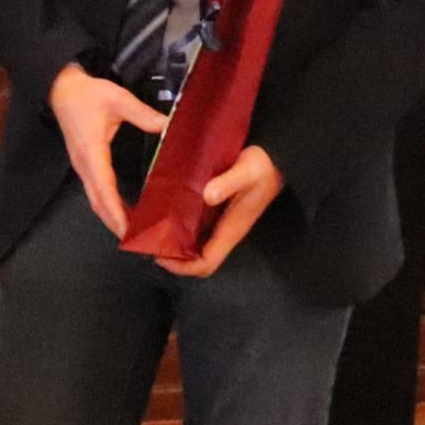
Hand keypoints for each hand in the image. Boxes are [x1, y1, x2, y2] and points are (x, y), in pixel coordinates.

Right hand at [47, 63, 167, 237]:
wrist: (60, 87)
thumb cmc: (87, 94)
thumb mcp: (117, 99)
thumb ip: (143, 114)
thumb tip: (170, 127)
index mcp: (92, 153)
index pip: (104, 189)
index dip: (116, 212)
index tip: (129, 232)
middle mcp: (84, 165)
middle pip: (98, 203)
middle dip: (116, 224)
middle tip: (139, 242)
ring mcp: (82, 167)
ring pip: (96, 201)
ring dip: (112, 218)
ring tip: (135, 233)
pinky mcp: (84, 165)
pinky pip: (96, 192)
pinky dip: (109, 207)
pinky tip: (125, 212)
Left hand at [156, 145, 284, 277]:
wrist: (275, 157)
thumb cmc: (262, 166)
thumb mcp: (246, 170)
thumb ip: (228, 182)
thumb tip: (207, 195)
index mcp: (232, 229)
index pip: (207, 262)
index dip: (183, 267)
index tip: (159, 255)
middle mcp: (226, 231)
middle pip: (198, 259)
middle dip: (174, 258)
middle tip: (149, 243)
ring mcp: (222, 222)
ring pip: (196, 246)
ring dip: (175, 244)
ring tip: (152, 231)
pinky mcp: (219, 211)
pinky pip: (196, 229)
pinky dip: (180, 228)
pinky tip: (166, 215)